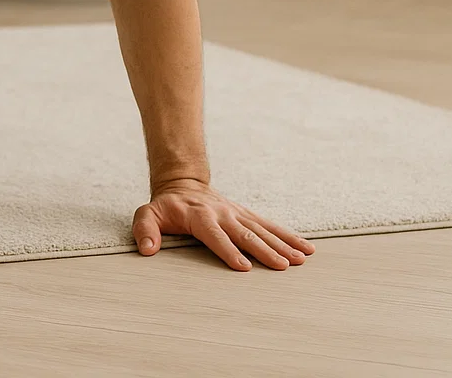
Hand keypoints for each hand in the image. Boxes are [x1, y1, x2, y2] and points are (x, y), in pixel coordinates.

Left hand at [133, 178, 316, 270]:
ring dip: (282, 244)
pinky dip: (288, 236)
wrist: (183, 184)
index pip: (214, 235)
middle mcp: (222, 214)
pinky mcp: (247, 215)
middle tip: (283, 265)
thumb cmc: (165, 207)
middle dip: (264, 250)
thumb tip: (147, 250)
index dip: (228, 250)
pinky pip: (270, 225)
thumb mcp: (148, 214)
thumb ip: (145, 230)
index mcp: (198, 216)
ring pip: (262, 229)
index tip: (244, 267)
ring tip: (301, 259)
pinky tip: (306, 248)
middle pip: (245, 233)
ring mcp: (237, 214)